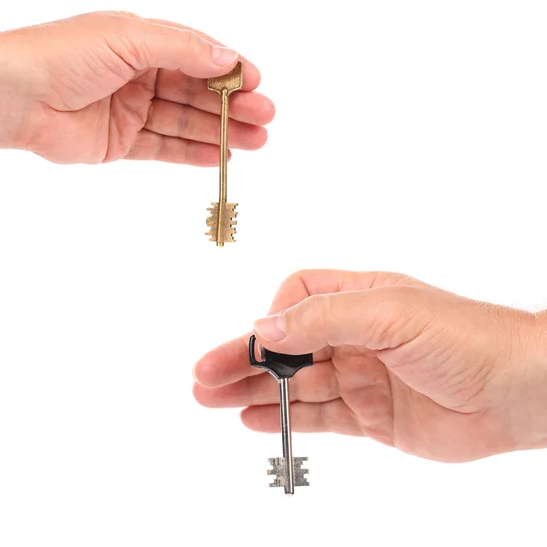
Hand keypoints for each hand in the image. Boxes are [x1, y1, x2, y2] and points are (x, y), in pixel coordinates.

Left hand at [0, 11, 273, 163]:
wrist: (17, 97)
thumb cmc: (65, 56)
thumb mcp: (130, 38)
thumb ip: (181, 49)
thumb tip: (226, 59)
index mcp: (143, 43)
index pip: (197, 57)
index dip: (228, 71)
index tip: (256, 84)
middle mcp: (140, 75)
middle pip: (197, 93)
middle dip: (233, 106)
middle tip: (266, 118)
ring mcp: (132, 110)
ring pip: (186, 122)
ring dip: (220, 132)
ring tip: (255, 141)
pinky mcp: (122, 142)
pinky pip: (164, 148)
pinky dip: (192, 153)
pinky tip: (218, 157)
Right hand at [194, 270, 546, 461]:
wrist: (519, 392)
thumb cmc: (465, 338)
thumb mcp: (389, 314)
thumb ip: (324, 318)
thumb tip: (266, 325)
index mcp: (359, 299)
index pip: (298, 299)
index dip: (273, 319)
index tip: (259, 341)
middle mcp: (355, 335)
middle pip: (286, 345)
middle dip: (244, 359)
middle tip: (203, 376)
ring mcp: (361, 375)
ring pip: (294, 383)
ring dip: (253, 390)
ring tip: (212, 399)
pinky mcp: (371, 414)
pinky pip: (318, 415)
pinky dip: (283, 417)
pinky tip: (251, 418)